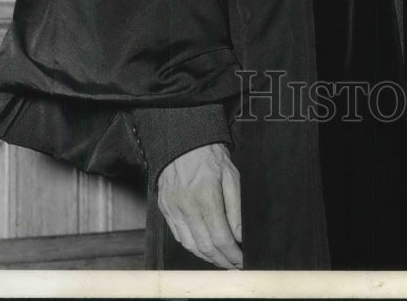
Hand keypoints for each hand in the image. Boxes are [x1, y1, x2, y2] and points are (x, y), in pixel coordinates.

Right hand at [157, 142, 242, 268]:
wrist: (184, 141)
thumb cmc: (212, 157)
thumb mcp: (231, 176)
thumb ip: (236, 209)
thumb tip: (240, 237)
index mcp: (206, 196)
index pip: (221, 237)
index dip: (232, 254)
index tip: (242, 261)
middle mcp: (187, 206)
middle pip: (205, 246)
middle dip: (222, 260)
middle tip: (234, 265)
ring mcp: (173, 208)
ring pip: (190, 245)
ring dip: (207, 257)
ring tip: (221, 260)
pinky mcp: (164, 208)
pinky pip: (178, 235)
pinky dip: (192, 246)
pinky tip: (203, 247)